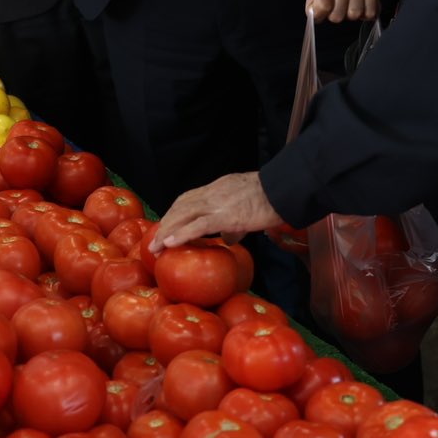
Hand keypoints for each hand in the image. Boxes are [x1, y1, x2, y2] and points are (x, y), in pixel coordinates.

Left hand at [153, 172, 283, 251]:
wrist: (282, 190)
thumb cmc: (270, 199)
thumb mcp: (246, 207)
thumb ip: (234, 224)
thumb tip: (227, 239)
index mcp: (216, 189)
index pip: (187, 199)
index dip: (173, 213)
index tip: (165, 227)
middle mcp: (212, 193)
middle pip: (180, 207)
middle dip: (165, 225)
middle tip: (155, 242)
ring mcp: (217, 203)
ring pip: (183, 215)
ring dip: (167, 232)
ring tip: (156, 247)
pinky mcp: (225, 216)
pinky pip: (198, 226)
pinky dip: (181, 234)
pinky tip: (170, 243)